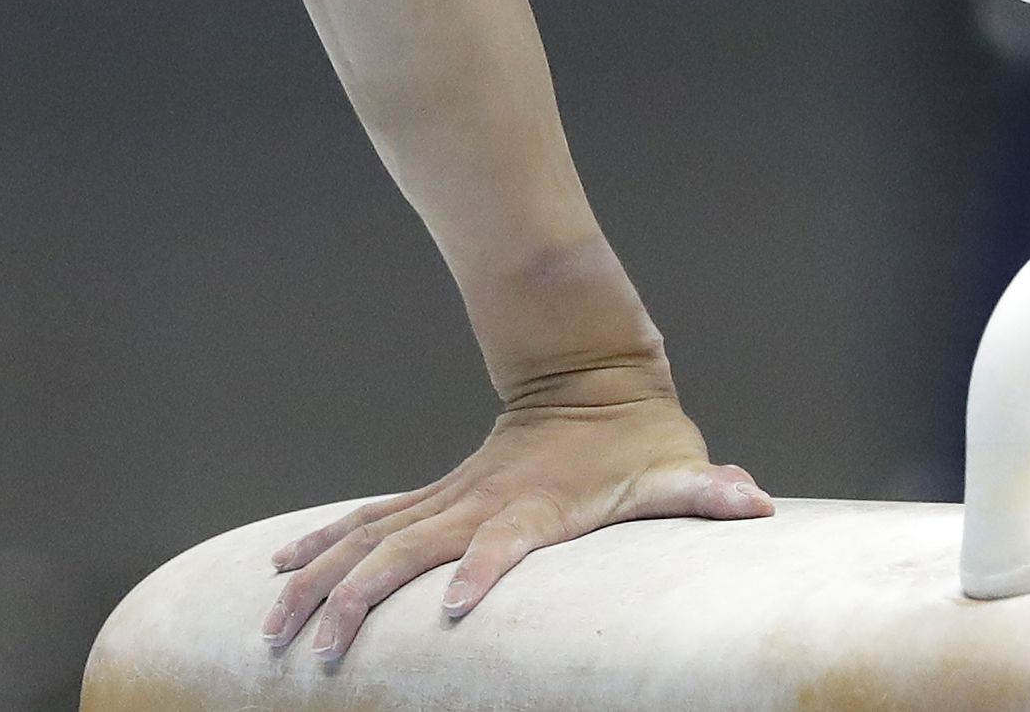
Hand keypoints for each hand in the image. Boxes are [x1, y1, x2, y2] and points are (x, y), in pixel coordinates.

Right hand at [262, 373, 771, 664]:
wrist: (596, 376)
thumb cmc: (643, 442)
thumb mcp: (680, 467)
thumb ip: (710, 493)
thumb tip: (755, 501)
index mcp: (537, 505)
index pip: (503, 541)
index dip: (481, 570)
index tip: (453, 606)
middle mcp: (481, 501)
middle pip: (407, 548)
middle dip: (359, 599)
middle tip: (322, 653)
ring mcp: (450, 498)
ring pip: (370, 538)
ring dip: (321, 580)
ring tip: (274, 630)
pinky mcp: (435, 498)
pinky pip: (367, 522)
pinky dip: (321, 544)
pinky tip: (279, 570)